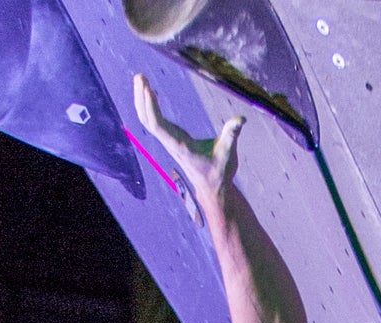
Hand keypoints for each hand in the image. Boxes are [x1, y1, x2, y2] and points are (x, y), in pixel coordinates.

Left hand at [134, 73, 243, 213]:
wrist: (213, 188)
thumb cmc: (220, 171)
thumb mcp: (228, 153)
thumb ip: (232, 135)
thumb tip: (240, 119)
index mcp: (180, 146)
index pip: (158, 125)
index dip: (151, 107)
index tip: (147, 89)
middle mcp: (170, 142)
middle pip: (147, 120)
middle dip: (141, 98)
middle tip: (140, 76)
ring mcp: (169, 140)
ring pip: (147, 120)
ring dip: (141, 100)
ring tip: (140, 79)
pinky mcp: (171, 138)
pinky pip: (154, 121)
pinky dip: (148, 106)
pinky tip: (148, 92)